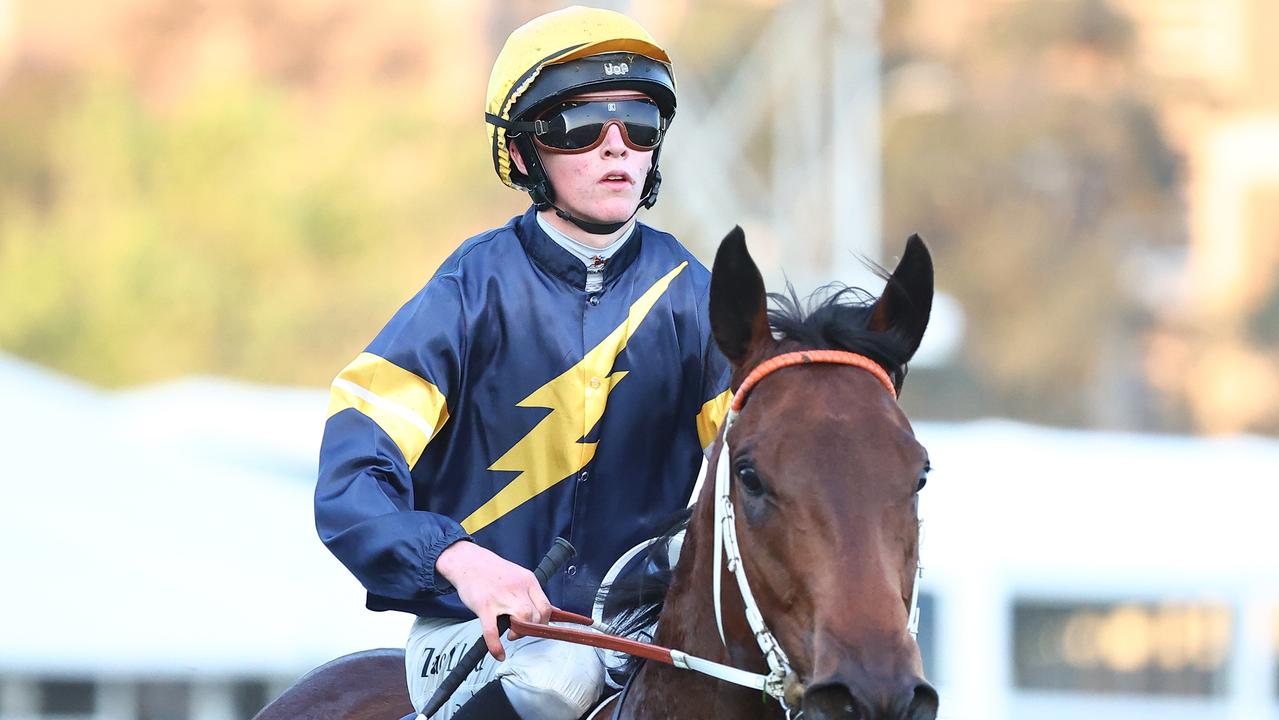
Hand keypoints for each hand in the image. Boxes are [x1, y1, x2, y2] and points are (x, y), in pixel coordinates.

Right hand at [435, 541, 551, 660]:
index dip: (544, 622)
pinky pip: (492, 631)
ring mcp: (500, 597)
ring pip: (521, 619)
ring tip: (512, 635)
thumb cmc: (492, 571)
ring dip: (520, 634)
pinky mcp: (483, 606)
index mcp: (528, 580)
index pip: (546, 606)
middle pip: (536, 615)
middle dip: (532, 629)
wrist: (467, 562)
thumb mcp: (519, 576)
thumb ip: (533, 593)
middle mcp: (517, 588)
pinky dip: (496, 646)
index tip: (536, 628)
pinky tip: (498, 653)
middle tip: (522, 632)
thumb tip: (554, 611)